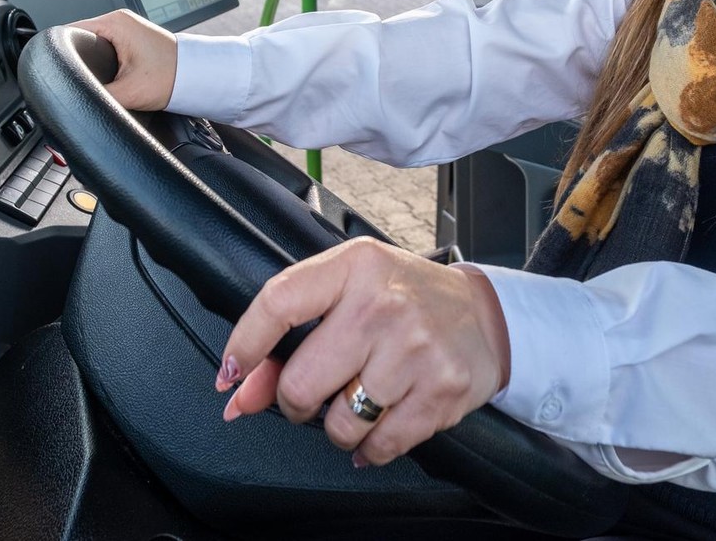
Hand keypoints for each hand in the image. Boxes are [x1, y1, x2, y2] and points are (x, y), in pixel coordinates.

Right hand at [68, 9, 176, 110]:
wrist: (198, 78)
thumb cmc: (172, 77)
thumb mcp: (129, 92)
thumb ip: (99, 96)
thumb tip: (79, 101)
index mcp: (115, 23)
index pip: (70, 32)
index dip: (61, 53)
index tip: (58, 70)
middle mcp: (119, 21)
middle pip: (79, 38)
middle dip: (75, 59)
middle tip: (75, 79)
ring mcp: (125, 29)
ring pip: (92, 45)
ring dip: (89, 61)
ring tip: (90, 77)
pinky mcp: (131, 40)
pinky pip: (105, 48)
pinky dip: (101, 61)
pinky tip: (104, 74)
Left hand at [216, 238, 510, 467]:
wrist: (484, 315)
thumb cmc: (407, 298)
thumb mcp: (349, 291)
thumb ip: (290, 335)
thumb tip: (239, 392)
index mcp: (355, 268)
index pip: (278, 303)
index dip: (244, 346)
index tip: (230, 375)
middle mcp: (384, 305)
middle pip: (303, 383)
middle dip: (296, 402)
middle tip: (314, 393)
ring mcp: (415, 350)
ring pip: (340, 423)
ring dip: (339, 427)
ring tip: (358, 403)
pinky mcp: (441, 392)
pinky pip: (381, 445)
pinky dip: (371, 447)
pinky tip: (380, 425)